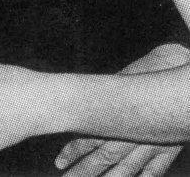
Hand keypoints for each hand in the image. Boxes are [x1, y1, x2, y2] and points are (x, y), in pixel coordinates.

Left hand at [54, 43, 189, 175]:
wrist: (181, 82)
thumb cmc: (153, 71)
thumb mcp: (125, 79)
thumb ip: (109, 92)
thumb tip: (92, 95)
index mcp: (117, 118)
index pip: (89, 138)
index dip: (73, 151)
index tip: (59, 162)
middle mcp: (131, 136)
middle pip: (103, 158)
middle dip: (84, 171)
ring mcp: (151, 146)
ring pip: (126, 170)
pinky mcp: (168, 148)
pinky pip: (154, 171)